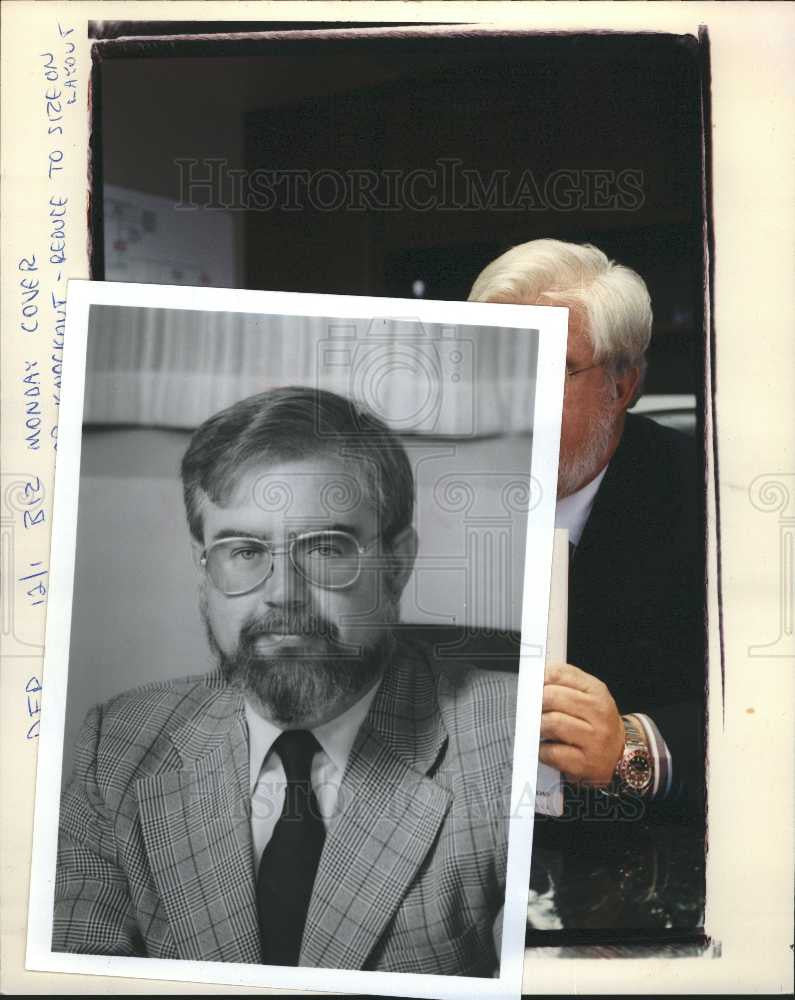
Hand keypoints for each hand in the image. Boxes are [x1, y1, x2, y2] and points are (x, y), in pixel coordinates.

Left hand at [538, 662, 624, 785]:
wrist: (618, 754)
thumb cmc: (595, 722)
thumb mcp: (587, 695)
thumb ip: (563, 682)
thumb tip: (533, 679)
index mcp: (597, 691)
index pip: (559, 674)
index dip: (539, 679)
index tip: (531, 686)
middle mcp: (599, 713)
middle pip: (552, 697)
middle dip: (536, 704)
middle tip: (533, 710)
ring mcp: (595, 740)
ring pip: (551, 723)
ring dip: (539, 727)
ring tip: (542, 730)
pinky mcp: (585, 763)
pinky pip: (552, 752)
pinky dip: (542, 750)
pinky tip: (548, 748)